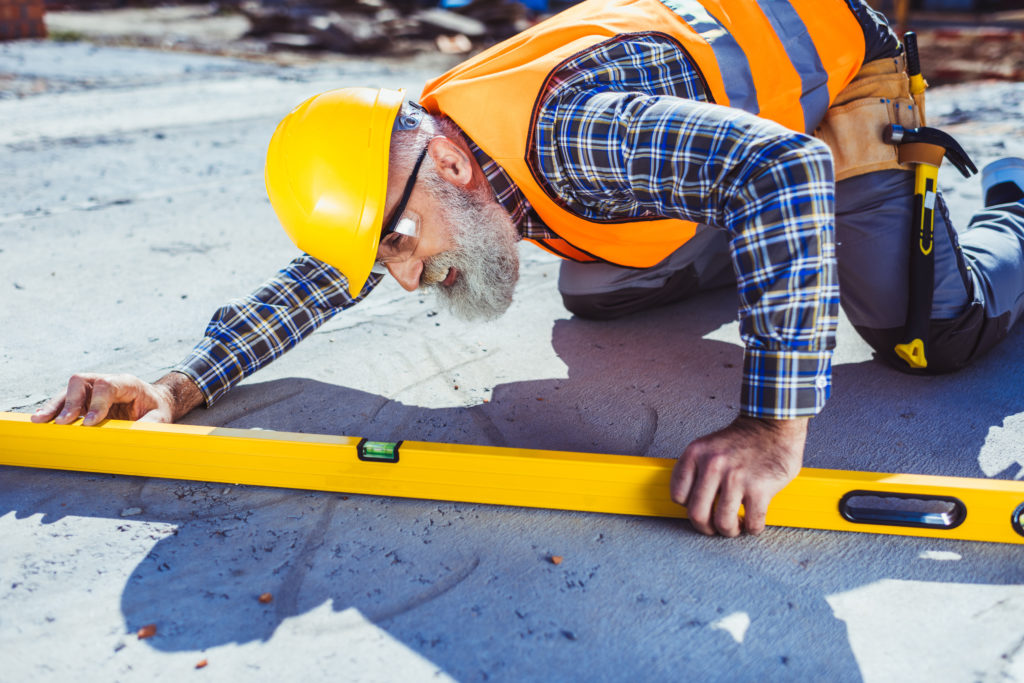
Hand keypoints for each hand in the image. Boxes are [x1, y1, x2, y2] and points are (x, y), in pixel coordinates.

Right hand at [31, 372, 201, 425]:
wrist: (154, 401)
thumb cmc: (156, 408)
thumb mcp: (160, 417)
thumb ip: (149, 425)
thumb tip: (135, 437)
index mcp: (126, 383)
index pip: (107, 386)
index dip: (96, 404)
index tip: (89, 423)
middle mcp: (105, 381)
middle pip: (81, 382)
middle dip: (70, 403)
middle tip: (62, 424)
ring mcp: (92, 388)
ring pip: (68, 391)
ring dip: (54, 406)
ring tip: (39, 421)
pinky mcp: (84, 399)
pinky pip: (65, 401)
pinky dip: (54, 410)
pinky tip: (42, 420)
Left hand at [670, 415, 806, 536]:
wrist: (773, 424)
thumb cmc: (742, 439)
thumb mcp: (708, 446)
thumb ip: (697, 469)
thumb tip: (691, 500)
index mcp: (695, 454)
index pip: (678, 495)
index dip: (689, 507)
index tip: (701, 507)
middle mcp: (712, 466)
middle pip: (696, 515)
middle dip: (706, 528)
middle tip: (715, 527)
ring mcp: (736, 478)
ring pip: (723, 523)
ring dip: (730, 531)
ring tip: (736, 525)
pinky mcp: (760, 488)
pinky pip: (752, 522)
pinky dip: (752, 528)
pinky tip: (753, 520)